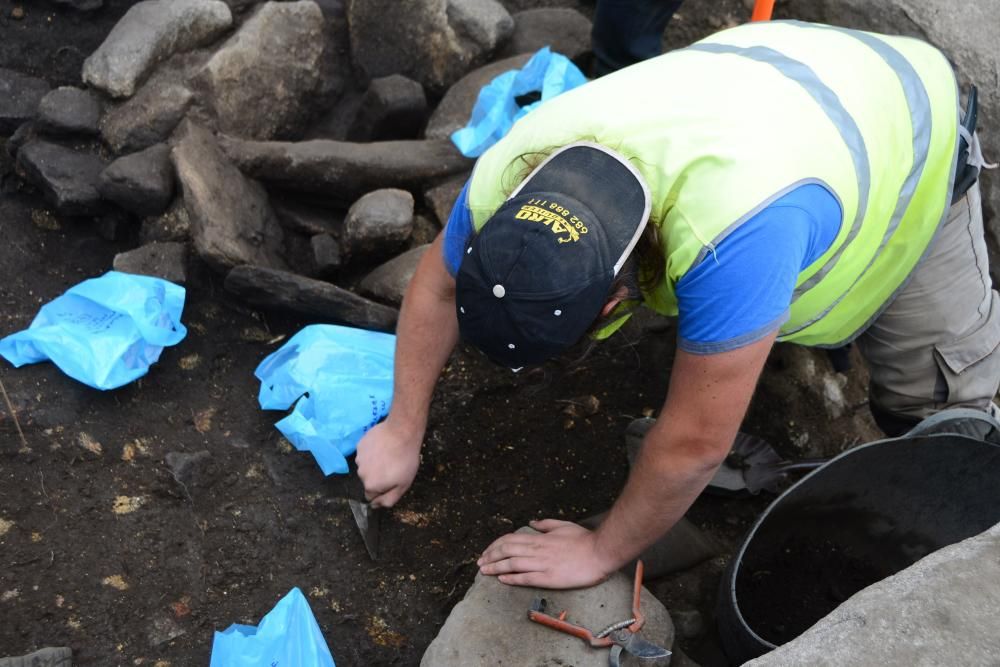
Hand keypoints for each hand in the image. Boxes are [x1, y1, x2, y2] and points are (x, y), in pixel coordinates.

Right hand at [355, 420, 421, 507]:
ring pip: (366, 466)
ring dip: (375, 463)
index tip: (392, 480)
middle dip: (378, 476)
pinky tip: (383, 445)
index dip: (383, 489)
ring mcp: (359, 458)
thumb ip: (388, 500)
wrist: (402, 431)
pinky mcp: (360, 445)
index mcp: (371, 486)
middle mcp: (361, 474)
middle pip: (368, 480)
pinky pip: (365, 453)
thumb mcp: (403, 485)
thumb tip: (374, 506)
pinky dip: (372, 451)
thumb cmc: (405, 460)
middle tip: (392, 467)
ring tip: (389, 454)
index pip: (372, 495)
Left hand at [477, 519, 614, 588]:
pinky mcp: (548, 577)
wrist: (599, 553)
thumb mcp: (563, 525)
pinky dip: (511, 578)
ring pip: (512, 564)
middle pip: (506, 551)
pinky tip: (502, 580)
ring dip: (495, 567)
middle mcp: (537, 550)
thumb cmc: (584, 540)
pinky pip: (525, 578)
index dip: (496, 545)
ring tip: (484, 571)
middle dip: (490, 556)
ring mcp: (542, 564)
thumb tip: (532, 523)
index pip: (510, 539)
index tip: (487, 551)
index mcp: (540, 538)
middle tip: (480, 563)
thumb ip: (546, 524)